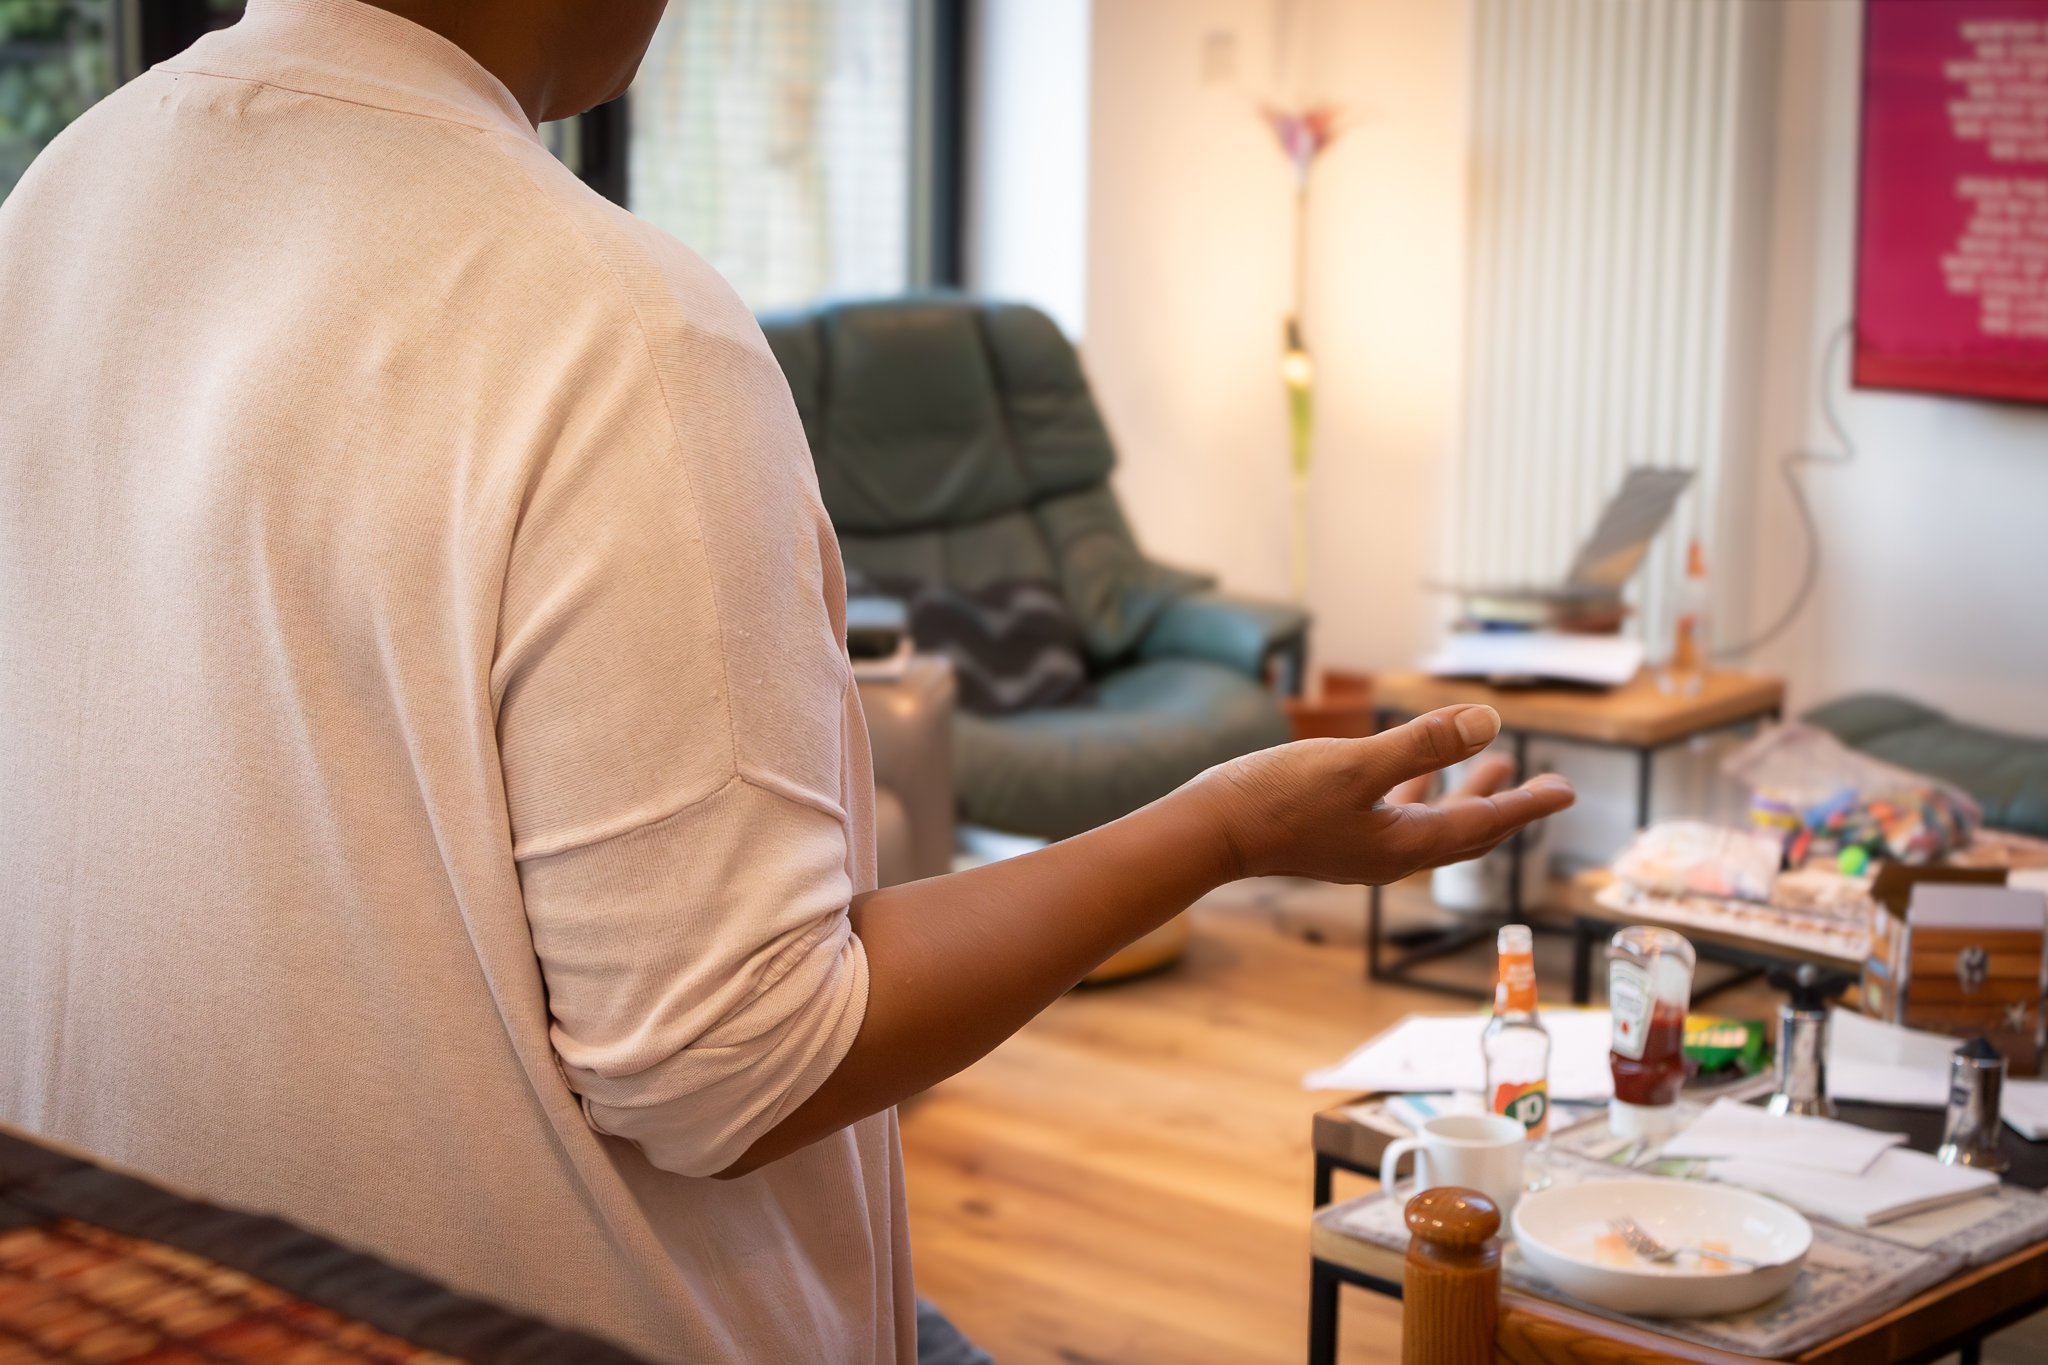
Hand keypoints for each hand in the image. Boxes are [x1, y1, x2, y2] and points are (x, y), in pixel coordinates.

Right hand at [1201, 705, 1573, 883]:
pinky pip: (1397, 815)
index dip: (1528, 805)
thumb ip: (1422, 744)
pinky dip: (1420, 792)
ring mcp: (1362, 848)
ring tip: (1494, 763)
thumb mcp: (1355, 763)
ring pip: (1434, 822)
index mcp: (1404, 845)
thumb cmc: (1277, 798)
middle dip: (1507, 804)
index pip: (1484, 824)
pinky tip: (1411, 773)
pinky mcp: (1336, 835)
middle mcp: (1390, 855)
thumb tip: (1488, 721)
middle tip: (1546, 785)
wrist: (1210, 832)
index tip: (1566, 790)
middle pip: (1467, 830)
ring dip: (1466, 793)